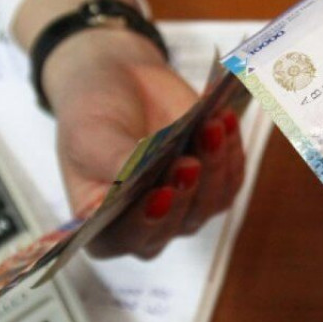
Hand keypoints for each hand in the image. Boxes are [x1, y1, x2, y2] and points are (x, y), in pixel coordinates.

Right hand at [42, 27, 244, 258]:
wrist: (120, 83)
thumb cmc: (92, 115)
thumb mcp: (91, 134)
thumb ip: (113, 160)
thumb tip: (137, 177)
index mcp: (101, 224)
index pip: (125, 238)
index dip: (146, 222)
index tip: (161, 192)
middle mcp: (144, 225)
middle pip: (176, 225)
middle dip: (186, 190)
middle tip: (189, 159)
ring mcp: (182, 207)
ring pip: (210, 203)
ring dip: (215, 165)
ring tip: (211, 125)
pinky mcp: (210, 183)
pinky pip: (231, 179)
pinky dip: (231, 149)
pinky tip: (225, 121)